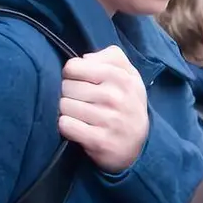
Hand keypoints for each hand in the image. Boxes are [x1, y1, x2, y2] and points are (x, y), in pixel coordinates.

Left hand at [59, 45, 149, 172]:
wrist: (138, 145)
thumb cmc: (128, 104)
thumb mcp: (130, 76)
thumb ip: (112, 57)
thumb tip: (85, 59)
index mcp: (121, 77)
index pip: (73, 67)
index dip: (71, 74)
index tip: (81, 82)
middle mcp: (115, 97)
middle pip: (66, 86)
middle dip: (69, 94)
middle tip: (82, 101)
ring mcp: (108, 120)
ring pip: (64, 105)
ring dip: (67, 111)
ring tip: (80, 115)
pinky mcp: (99, 141)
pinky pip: (66, 125)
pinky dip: (67, 126)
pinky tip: (77, 128)